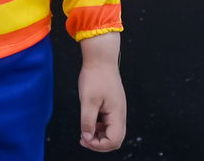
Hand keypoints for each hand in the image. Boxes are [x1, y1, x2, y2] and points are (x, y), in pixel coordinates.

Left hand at [77, 32, 126, 150]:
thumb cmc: (95, 76)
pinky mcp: (112, 105)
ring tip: (84, 132)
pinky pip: (108, 122)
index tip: (85, 139)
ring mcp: (117, 109)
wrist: (100, 58)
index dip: (99, 145)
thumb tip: (87, 138)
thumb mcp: (88, 101)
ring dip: (99, 135)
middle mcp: (120, 114)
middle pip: (115, 139)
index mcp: (117, 114)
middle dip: (99, 143)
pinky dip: (99, 126)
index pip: (114, 140)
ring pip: (111, 131)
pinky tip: (89, 122)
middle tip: (84, 139)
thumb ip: (88, 122)